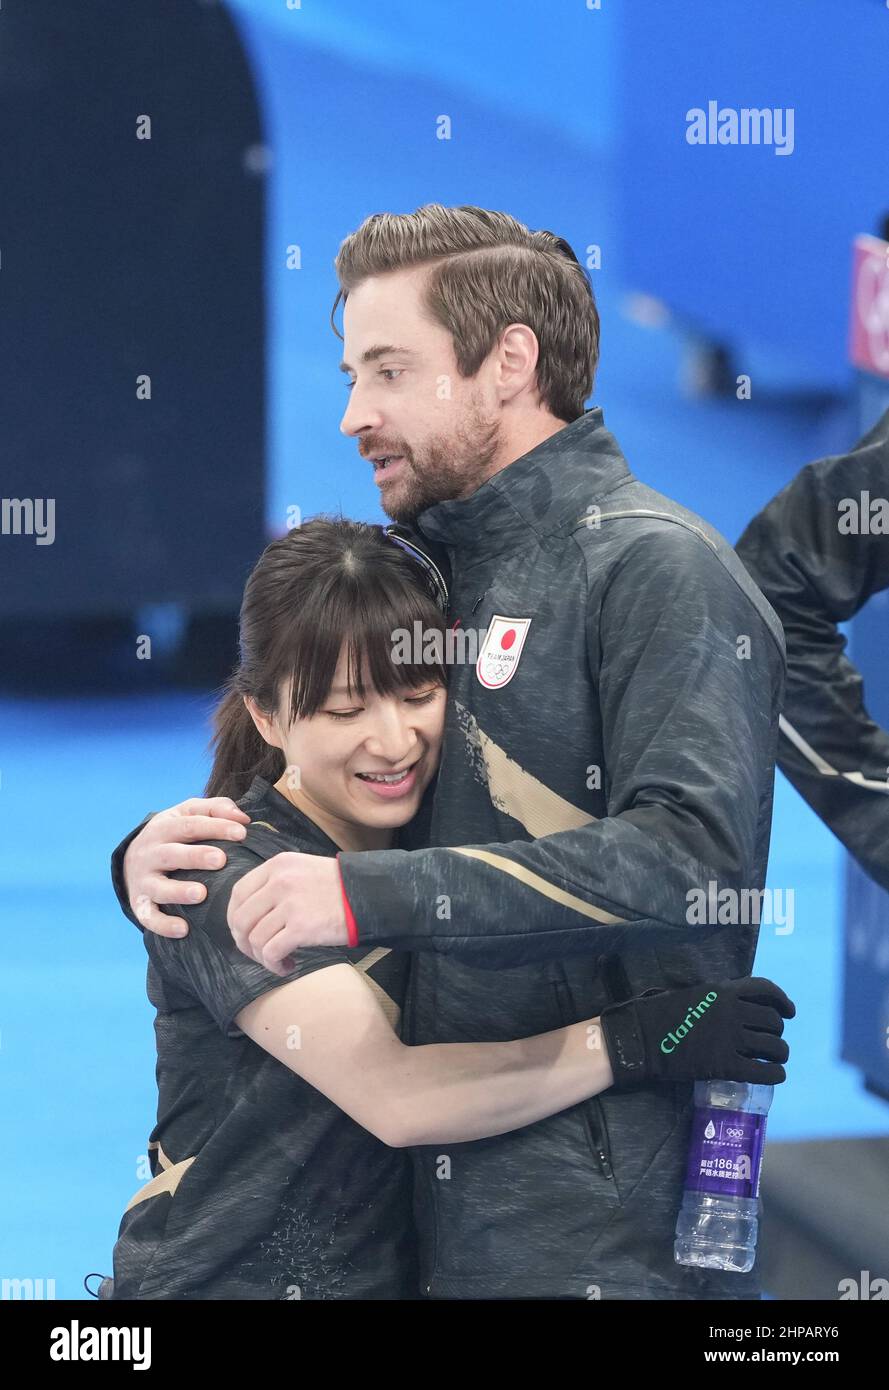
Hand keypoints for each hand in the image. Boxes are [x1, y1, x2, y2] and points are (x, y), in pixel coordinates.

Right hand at [124, 797, 249, 935]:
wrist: (130, 859)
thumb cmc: (173, 835)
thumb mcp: (188, 813)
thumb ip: (216, 808)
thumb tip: (244, 819)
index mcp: (164, 827)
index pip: (190, 824)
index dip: (215, 827)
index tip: (241, 833)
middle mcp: (150, 853)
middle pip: (171, 854)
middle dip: (195, 856)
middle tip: (220, 860)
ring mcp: (143, 880)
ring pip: (158, 887)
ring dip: (178, 892)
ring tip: (200, 894)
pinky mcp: (140, 904)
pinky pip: (148, 917)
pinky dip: (163, 925)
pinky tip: (183, 929)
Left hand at [227, 853, 348, 974]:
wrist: (369, 895)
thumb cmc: (338, 887)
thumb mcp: (302, 870)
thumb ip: (275, 883)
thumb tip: (251, 914)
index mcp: (277, 865)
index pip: (238, 893)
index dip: (234, 917)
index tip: (243, 932)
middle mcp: (279, 881)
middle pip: (241, 919)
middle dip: (244, 942)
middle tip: (258, 952)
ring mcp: (289, 904)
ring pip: (254, 939)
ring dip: (261, 957)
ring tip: (278, 961)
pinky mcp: (301, 927)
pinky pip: (271, 952)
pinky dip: (274, 965)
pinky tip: (288, 966)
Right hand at [599, 975, 795, 1088]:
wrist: (641, 1037)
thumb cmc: (661, 1013)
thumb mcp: (695, 995)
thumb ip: (720, 999)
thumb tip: (741, 1008)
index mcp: (724, 991)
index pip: (766, 990)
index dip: (782, 1001)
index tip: (789, 1011)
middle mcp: (734, 1011)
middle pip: (773, 1021)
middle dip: (778, 1033)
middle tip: (772, 1042)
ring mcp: (731, 1039)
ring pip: (774, 1047)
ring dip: (780, 1054)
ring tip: (776, 1060)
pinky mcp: (726, 1065)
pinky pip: (763, 1071)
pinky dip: (775, 1074)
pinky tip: (774, 1075)